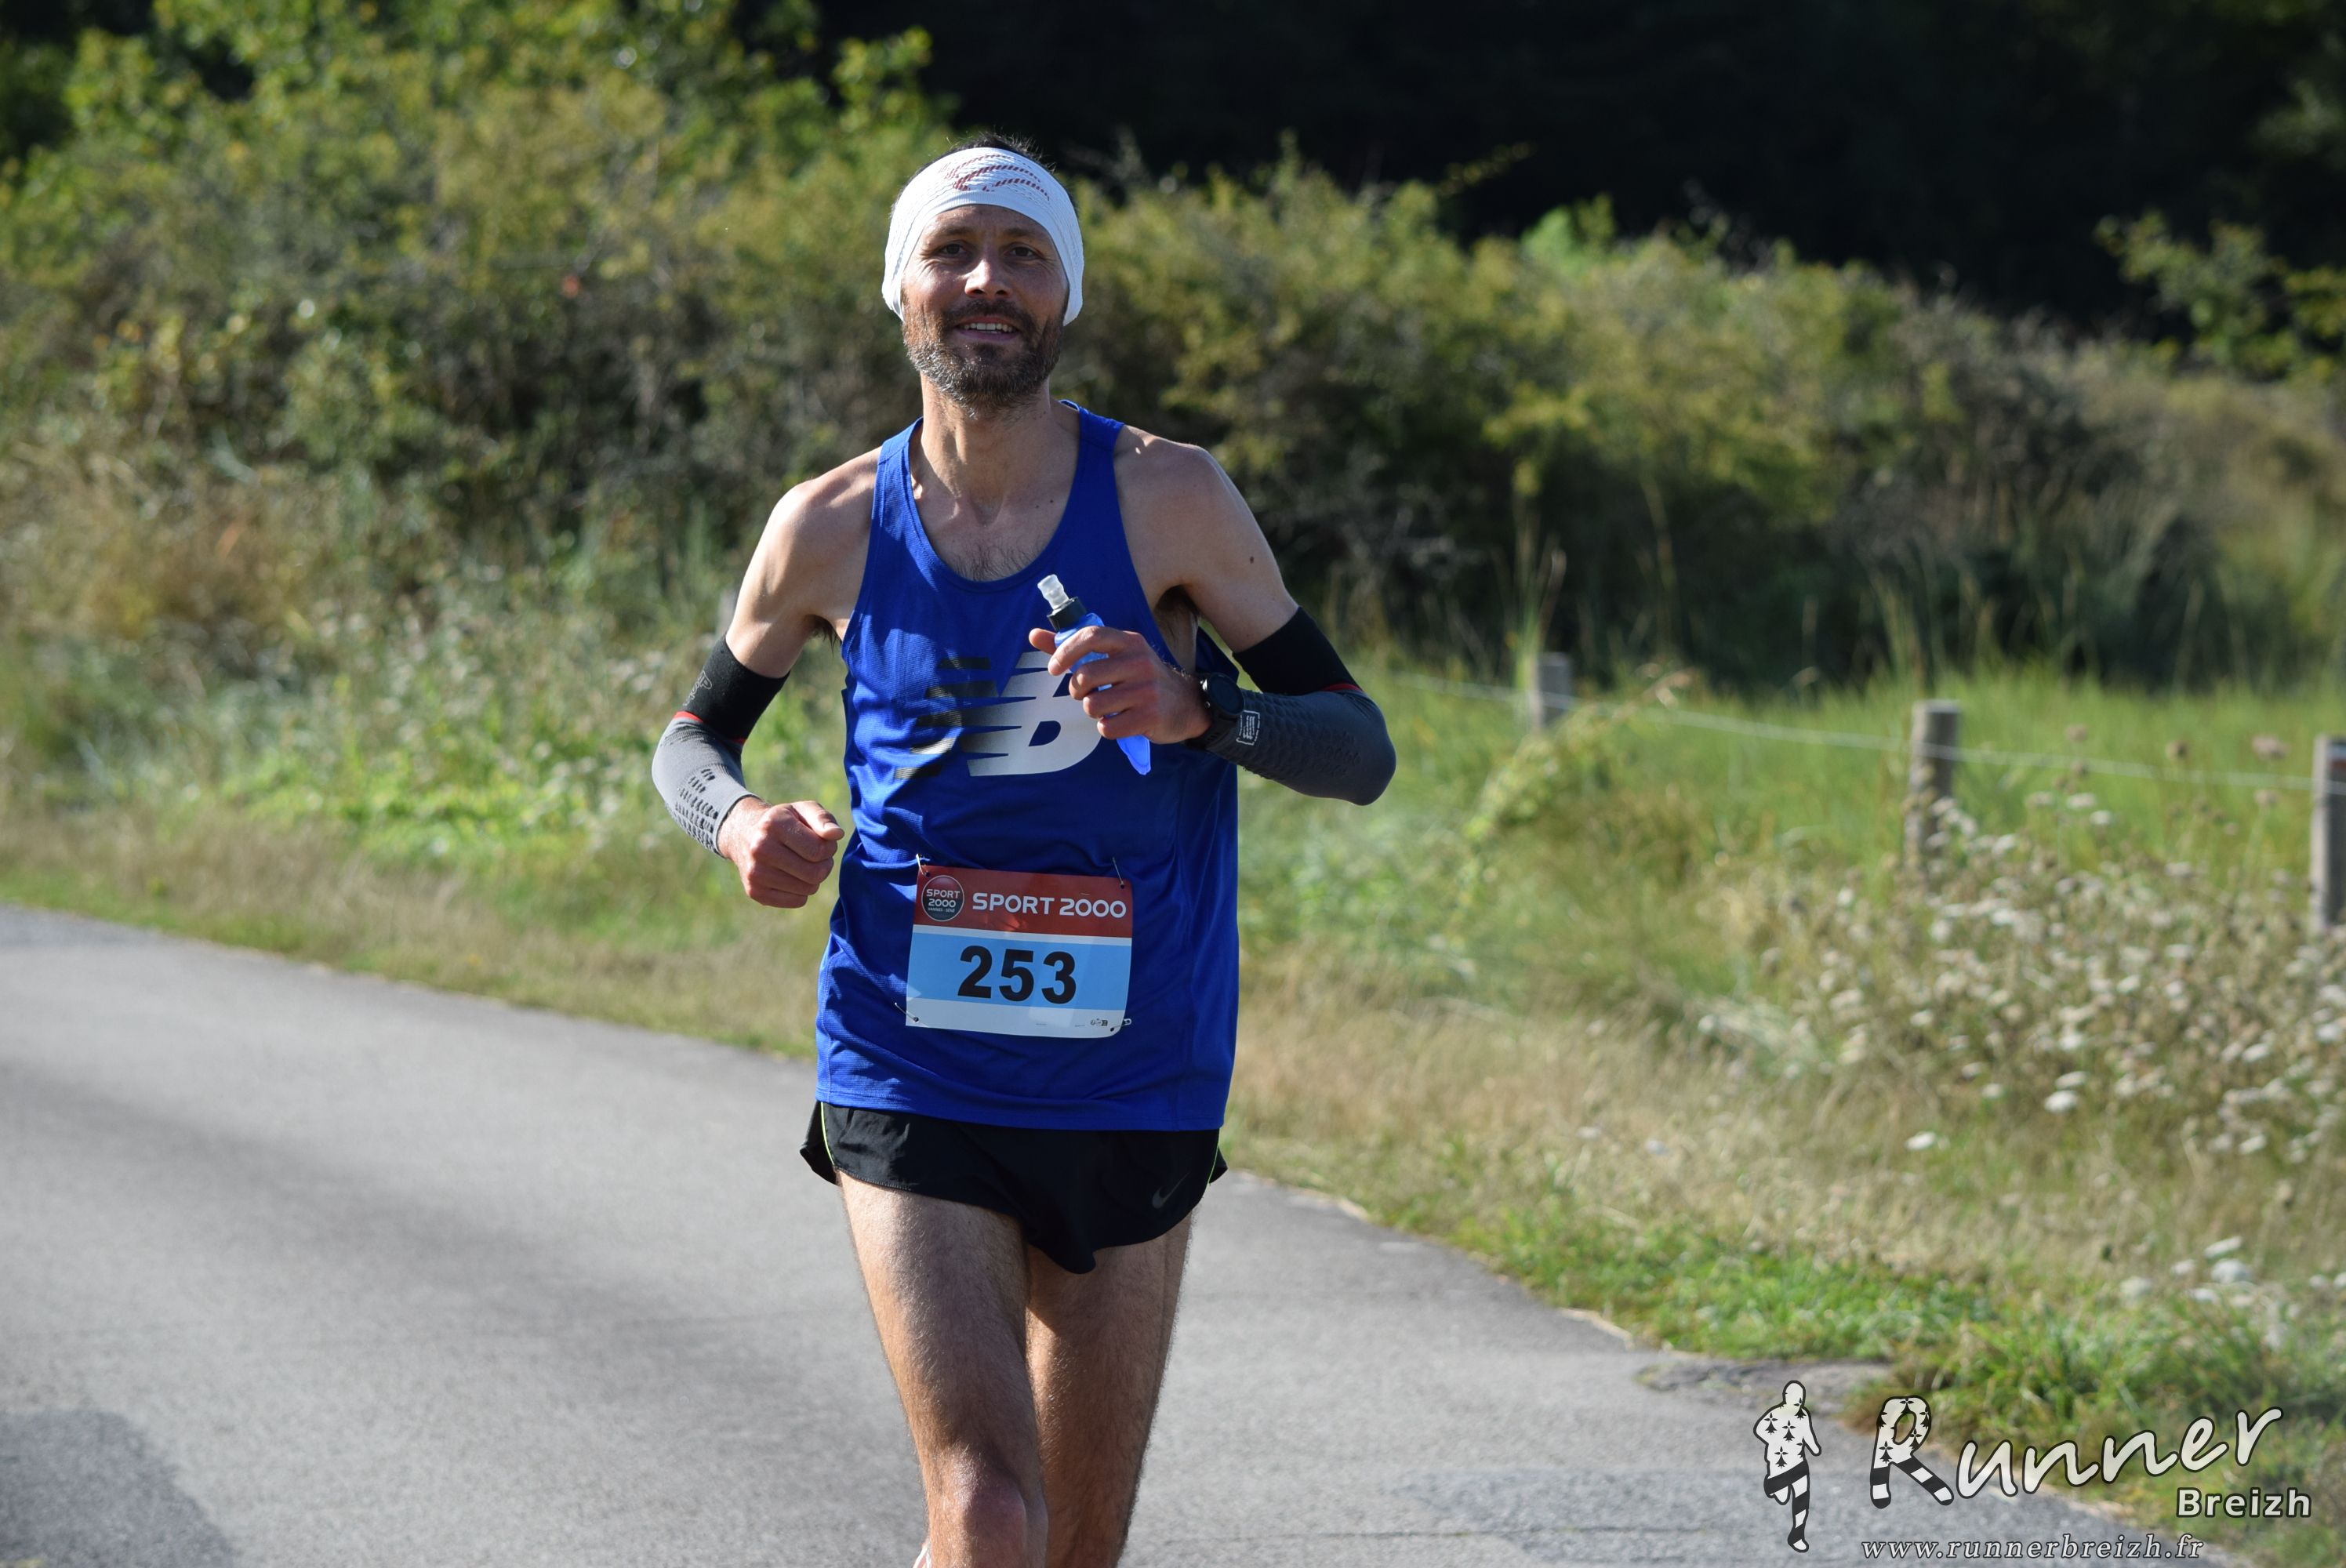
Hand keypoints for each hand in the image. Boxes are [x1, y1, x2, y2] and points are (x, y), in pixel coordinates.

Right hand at [718, 797, 845, 908]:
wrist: (745, 834)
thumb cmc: (784, 822)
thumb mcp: (803, 810)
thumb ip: (823, 818)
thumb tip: (836, 834)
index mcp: (774, 825)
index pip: (819, 850)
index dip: (829, 848)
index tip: (822, 842)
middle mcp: (760, 849)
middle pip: (815, 873)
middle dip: (823, 865)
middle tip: (816, 856)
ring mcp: (755, 873)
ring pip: (808, 889)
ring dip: (813, 879)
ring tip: (803, 864)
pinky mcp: (755, 892)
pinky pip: (797, 901)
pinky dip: (801, 891)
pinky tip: (791, 876)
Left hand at [1027, 624, 1207, 743]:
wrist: (1187, 704)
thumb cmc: (1141, 679)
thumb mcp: (1116, 657)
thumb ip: (1075, 648)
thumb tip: (1033, 635)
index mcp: (1129, 642)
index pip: (1091, 636)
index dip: (1065, 651)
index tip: (1053, 668)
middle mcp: (1139, 662)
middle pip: (1086, 676)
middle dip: (1077, 691)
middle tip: (1085, 695)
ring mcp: (1146, 690)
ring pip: (1093, 705)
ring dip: (1093, 712)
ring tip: (1107, 709)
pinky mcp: (1150, 716)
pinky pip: (1108, 728)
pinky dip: (1107, 729)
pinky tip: (1120, 722)